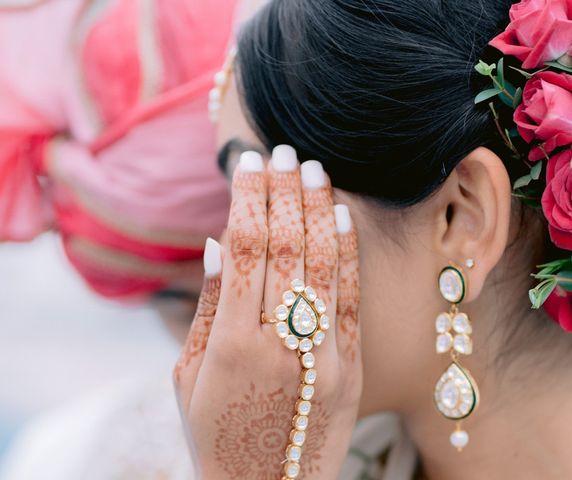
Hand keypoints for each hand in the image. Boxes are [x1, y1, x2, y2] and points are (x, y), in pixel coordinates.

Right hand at [173, 145, 361, 479]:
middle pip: (286, 245)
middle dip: (283, 190)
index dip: (248, 198)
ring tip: (313, 167)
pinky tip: (342, 214)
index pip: (245, 247)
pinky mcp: (350, 367)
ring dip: (318, 208)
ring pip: (323, 263)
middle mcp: (278, 342)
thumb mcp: (189, 375)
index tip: (248, 162)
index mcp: (229, 343)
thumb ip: (206, 308)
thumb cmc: (215, 432)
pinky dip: (348, 252)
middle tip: (282, 150)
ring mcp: (322, 355)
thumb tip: (217, 243)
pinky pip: (351, 298)